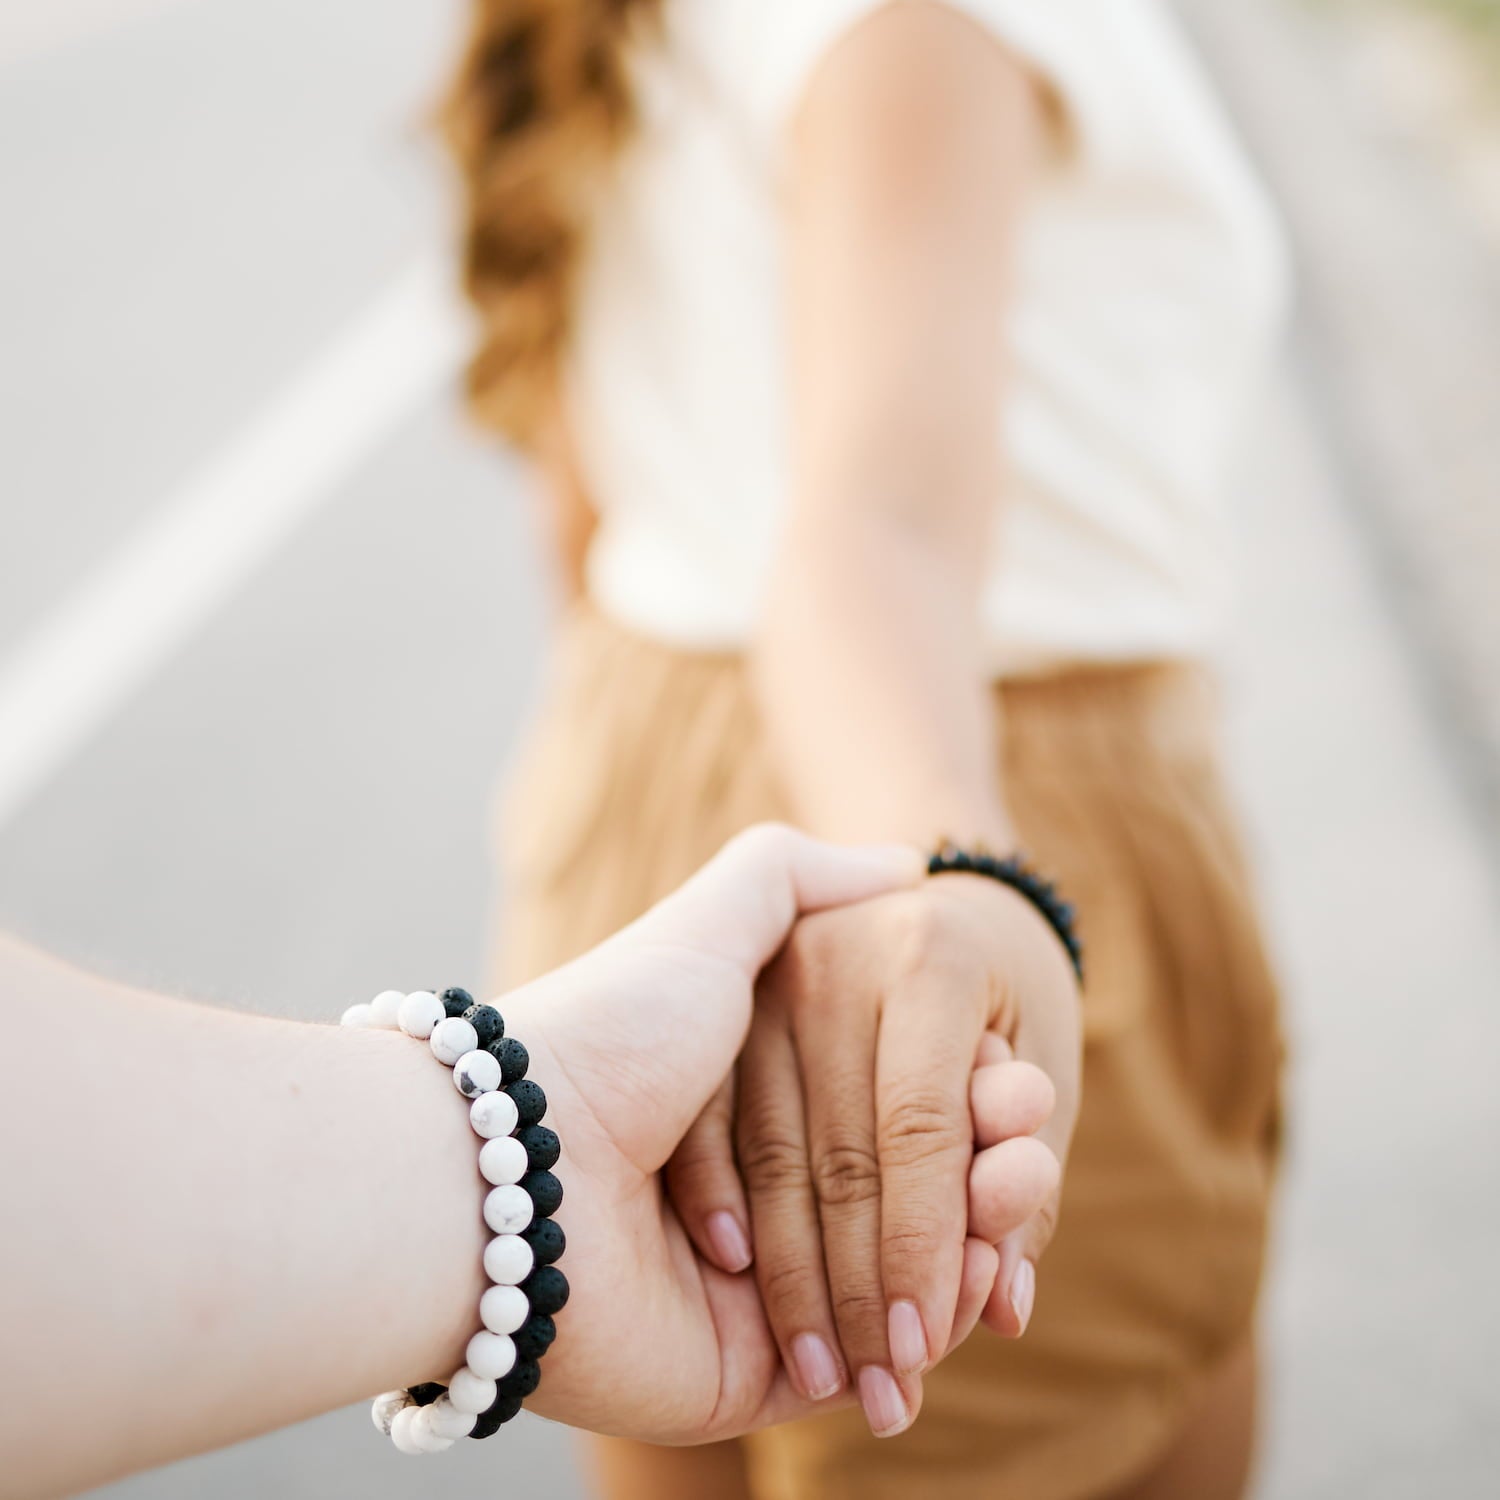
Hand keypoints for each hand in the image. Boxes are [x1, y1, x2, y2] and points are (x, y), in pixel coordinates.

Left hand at [502, 826, 1017, 1443]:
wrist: (516, 1161)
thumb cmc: (618, 1032)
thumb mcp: (712, 923)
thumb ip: (794, 877)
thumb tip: (897, 860)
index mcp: (755, 1110)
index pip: (898, 1117)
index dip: (970, 1104)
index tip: (1024, 1086)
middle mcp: (759, 1201)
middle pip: (912, 1202)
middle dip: (987, 1178)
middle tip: (1033, 1152)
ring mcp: (760, 1294)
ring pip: (907, 1284)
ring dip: (977, 1246)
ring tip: (1021, 1201)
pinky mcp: (754, 1374)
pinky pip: (871, 1361)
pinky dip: (935, 1324)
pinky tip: (988, 1283)